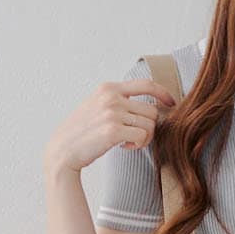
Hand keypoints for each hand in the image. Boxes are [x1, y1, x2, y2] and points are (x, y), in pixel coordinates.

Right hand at [44, 75, 176, 175]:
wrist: (63, 150)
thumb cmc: (82, 132)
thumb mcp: (97, 106)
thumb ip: (118, 101)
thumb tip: (150, 106)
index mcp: (108, 88)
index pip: (146, 84)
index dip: (163, 93)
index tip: (171, 103)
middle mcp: (111, 97)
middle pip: (152, 111)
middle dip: (150, 127)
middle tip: (137, 138)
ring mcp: (112, 113)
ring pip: (150, 125)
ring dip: (145, 138)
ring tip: (128, 142)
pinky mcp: (113, 131)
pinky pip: (143, 137)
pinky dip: (138, 146)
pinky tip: (124, 147)